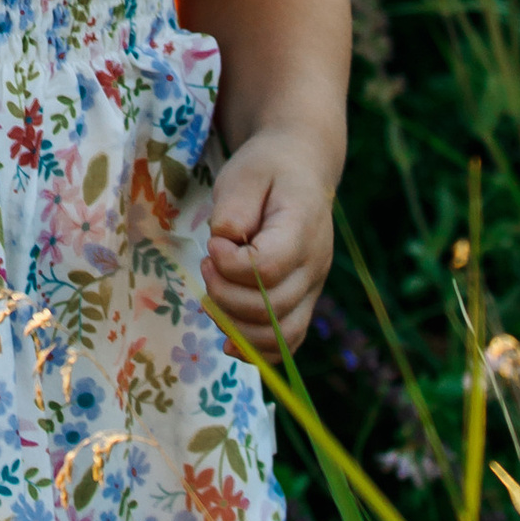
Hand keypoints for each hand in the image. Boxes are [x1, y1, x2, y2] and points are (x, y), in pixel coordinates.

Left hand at [200, 135, 334, 357]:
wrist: (301, 170)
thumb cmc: (267, 169)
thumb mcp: (244, 173)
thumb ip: (233, 208)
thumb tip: (223, 243)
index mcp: (302, 229)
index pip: (268, 268)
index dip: (230, 266)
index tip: (212, 245)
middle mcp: (314, 265)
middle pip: (271, 308)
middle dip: (224, 295)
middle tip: (205, 265)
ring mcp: (312, 287)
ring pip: (280, 335)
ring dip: (236, 327)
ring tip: (211, 297)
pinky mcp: (303, 300)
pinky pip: (288, 342)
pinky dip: (258, 351)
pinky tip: (229, 342)